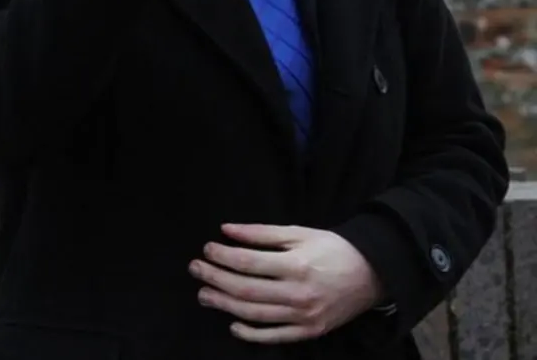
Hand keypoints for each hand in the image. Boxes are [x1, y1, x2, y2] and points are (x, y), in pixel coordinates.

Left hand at [189, 223, 384, 343]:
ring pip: (255, 314)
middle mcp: (298, 294)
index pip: (249, 262)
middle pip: (246, 290)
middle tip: (195, 269)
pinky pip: (274, 336)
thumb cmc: (332, 248)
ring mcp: (303, 317)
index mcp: (296, 265)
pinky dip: (251, 333)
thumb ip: (262, 232)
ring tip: (204, 294)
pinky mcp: (309, 332)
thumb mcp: (299, 232)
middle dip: (216, 279)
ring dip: (225, 305)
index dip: (223, 256)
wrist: (371, 273)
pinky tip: (233, 323)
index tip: (206, 248)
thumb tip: (227, 230)